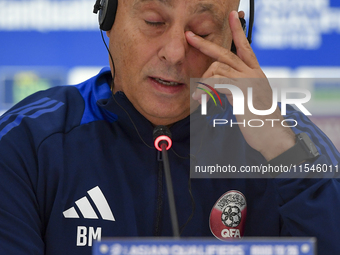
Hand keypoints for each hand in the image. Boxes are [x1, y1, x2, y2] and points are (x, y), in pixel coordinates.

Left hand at [186, 11, 294, 160]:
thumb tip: (222, 82)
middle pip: (225, 53)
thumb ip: (239, 86)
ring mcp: (248, 81)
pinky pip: (217, 83)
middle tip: (190, 36)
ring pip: (217, 69)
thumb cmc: (261, 120)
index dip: (238, 31)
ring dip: (204, 81)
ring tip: (198, 95)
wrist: (273, 136)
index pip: (245, 47)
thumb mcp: (250, 98)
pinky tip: (200, 99)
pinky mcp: (242, 91)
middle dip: (205, 44)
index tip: (233, 15)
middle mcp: (253, 73)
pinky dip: (205, 90)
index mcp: (256, 73)